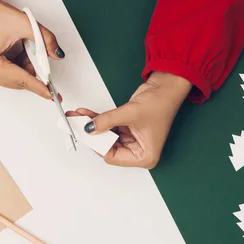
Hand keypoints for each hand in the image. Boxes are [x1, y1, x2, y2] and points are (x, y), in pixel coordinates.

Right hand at [0, 0, 64, 98]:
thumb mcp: (25, 23)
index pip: (22, 79)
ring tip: (24, 48)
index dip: (39, 86)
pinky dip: (19, 66)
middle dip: (34, 71)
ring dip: (26, 67)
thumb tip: (57, 54)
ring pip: (16, 80)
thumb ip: (45, 39)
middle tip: (42, 56)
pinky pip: (10, 76)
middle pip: (19, 82)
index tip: (52, 96)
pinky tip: (18, 52)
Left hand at [66, 72, 191, 167]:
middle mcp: (137, 151)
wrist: (166, 86)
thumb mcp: (130, 113)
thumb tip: (89, 128)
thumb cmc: (161, 103)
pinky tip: (86, 114)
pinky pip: (108, 126)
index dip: (98, 145)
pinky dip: (97, 120)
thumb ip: (107, 121)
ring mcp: (131, 139)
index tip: (85, 134)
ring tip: (78, 117)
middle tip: (77, 126)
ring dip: (92, 125)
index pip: (113, 157)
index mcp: (144, 156)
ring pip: (105, 136)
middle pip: (107, 147)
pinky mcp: (126, 128)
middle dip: (92, 135)